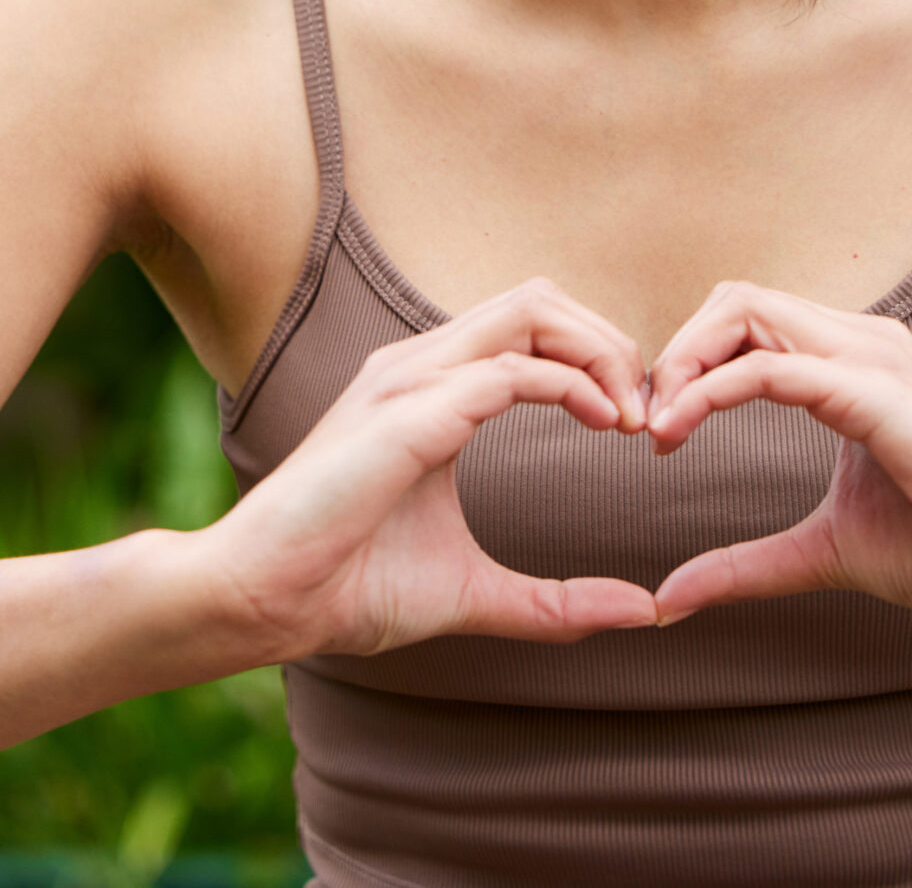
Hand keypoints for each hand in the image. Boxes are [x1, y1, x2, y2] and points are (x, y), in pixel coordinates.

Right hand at [203, 279, 660, 660]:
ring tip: (630, 415)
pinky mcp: (408, 411)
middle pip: (541, 300)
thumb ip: (555, 601)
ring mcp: (410, 379)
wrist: (264, 603)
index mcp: (432, 391)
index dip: (599, 361)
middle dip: (609, 341)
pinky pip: (509, 368)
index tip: (637, 427)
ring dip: (599, 350)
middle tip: (647, 413)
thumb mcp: (475, 592)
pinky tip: (601, 423)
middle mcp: (420, 366)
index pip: (533, 330)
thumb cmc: (348, 588)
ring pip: (531, 309)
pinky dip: (571, 384)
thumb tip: (643, 612)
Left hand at [644, 283, 911, 626]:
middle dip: (673, 352)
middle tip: (642, 424)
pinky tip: (677, 433)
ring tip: (654, 427)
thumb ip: (746, 564)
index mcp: (849, 364)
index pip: (747, 323)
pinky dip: (709, 391)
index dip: (686, 367)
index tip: (654, 436)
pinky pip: (770, 367)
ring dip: (682, 361)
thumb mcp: (822, 552)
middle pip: (735, 299)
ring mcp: (871, 357)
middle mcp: (860, 342)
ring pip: (745, 310)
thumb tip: (669, 598)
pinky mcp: (876, 391)